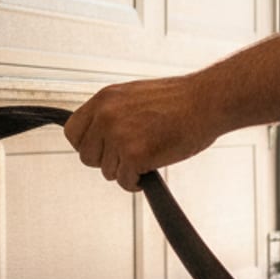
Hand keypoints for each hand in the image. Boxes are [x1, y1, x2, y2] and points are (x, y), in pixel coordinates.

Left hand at [64, 74, 222, 190]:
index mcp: (104, 99)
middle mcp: (106, 116)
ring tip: (147, 157)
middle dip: (107, 161)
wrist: (207, 101)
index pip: (72, 132)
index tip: (101, 150)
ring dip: (126, 170)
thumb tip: (99, 136)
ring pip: (107, 171)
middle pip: (86, 156)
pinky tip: (149, 170)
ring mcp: (118, 136)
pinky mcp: (134, 155)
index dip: (87, 145)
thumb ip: (113, 113)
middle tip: (128, 157)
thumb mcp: (134, 96)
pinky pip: (124, 182)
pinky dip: (136, 182)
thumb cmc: (180, 100)